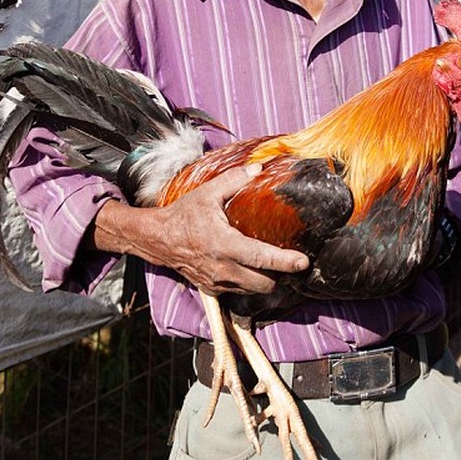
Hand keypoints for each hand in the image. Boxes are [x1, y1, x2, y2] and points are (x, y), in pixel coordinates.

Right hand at [91, 165, 308, 294]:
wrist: (157, 239)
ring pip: (254, 290)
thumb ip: (234, 180)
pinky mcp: (213, 289)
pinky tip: (256, 269)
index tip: (303, 262)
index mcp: (224, 244)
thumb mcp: (207, 193)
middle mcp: (222, 268)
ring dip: (268, 281)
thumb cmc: (183, 215)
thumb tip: (259, 168)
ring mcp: (217, 282)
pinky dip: (252, 284)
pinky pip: (240, 292)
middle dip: (282, 276)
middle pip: (264, 283)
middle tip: (294, 263)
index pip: (261, 258)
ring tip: (278, 266)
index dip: (285, 262)